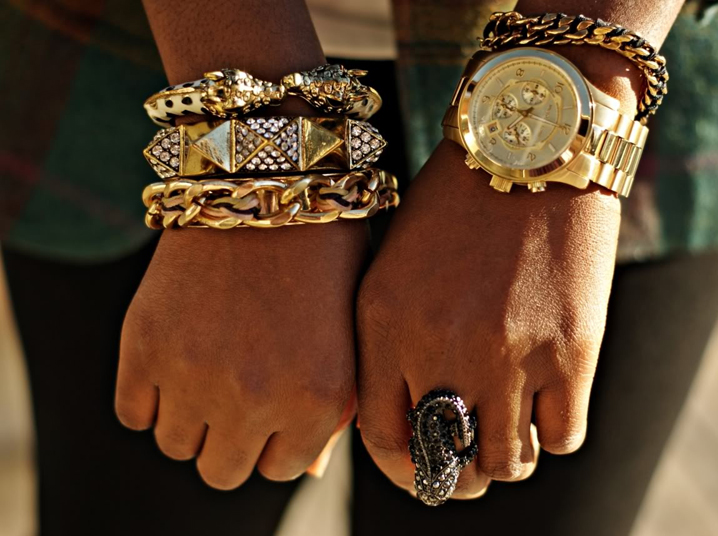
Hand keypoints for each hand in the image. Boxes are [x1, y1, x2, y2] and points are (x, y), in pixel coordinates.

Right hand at [115, 223, 365, 488]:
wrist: (268, 182)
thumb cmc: (321, 256)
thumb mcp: (345, 336)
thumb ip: (324, 407)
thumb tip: (294, 461)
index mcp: (320, 399)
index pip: (280, 468)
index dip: (273, 441)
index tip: (269, 415)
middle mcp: (258, 399)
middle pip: (223, 471)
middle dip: (230, 441)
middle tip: (232, 402)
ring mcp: (196, 375)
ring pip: (177, 445)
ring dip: (188, 420)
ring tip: (202, 374)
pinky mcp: (144, 344)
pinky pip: (133, 413)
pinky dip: (148, 397)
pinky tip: (171, 363)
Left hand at [356, 141, 619, 497]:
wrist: (531, 143)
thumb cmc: (456, 203)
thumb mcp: (396, 265)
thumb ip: (388, 341)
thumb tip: (404, 416)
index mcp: (386, 325)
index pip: (383, 439)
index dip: (404, 468)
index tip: (420, 467)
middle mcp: (440, 347)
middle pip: (445, 467)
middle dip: (454, 478)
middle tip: (468, 464)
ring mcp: (509, 352)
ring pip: (505, 463)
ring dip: (505, 459)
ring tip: (509, 433)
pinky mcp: (571, 349)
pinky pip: (563, 437)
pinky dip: (553, 431)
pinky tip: (549, 403)